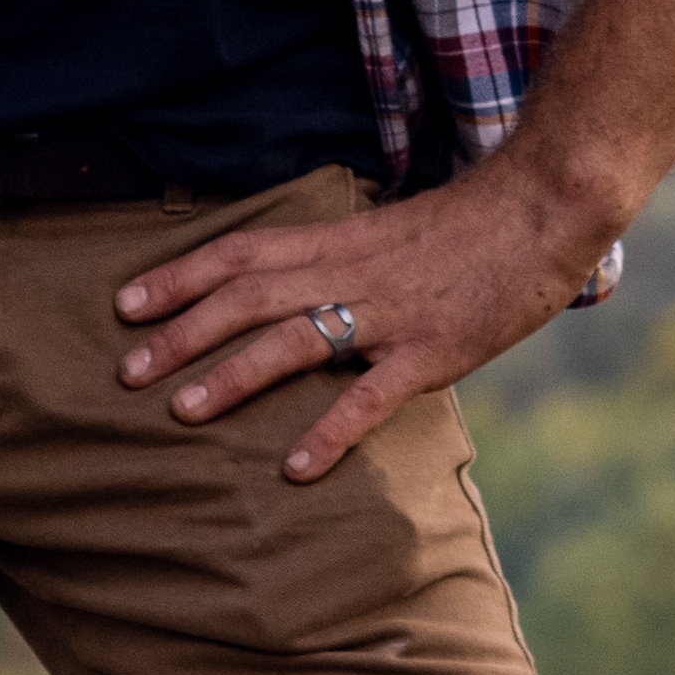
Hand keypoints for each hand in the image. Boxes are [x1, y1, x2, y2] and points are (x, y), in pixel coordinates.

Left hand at [112, 165, 587, 479]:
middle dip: (182, 333)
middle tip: (126, 371)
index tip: (126, 302)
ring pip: (295, 338)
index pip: (242, 250)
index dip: (180, 275)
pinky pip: (371, 395)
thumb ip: (342, 258)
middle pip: (249, 296)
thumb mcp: (391, 229)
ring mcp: (392, 312)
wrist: (548, 205)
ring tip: (183, 411)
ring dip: (233, 374)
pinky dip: (330, 431)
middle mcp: (352, 271)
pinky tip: (295, 468)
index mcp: (340, 238)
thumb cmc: (472, 223)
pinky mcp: (433, 351)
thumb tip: (293, 291)